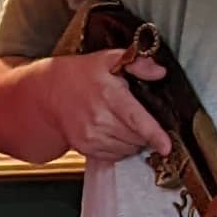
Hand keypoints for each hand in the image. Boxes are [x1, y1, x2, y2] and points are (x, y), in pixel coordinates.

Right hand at [55, 46, 173, 164]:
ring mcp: (90, 136)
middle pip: (136, 138)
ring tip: (127, 126)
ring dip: (134, 142)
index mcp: (108, 95)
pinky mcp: (85, 148)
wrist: (50, 92)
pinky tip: (116, 134)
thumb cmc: (81, 75)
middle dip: (146, 133)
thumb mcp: (109, 59)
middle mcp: (98, 118)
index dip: (154, 135)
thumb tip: (159, 72)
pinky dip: (121, 149)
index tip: (166, 146)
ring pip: (127, 149)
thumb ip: (138, 63)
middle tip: (142, 120)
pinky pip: (113, 156)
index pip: (137, 120)